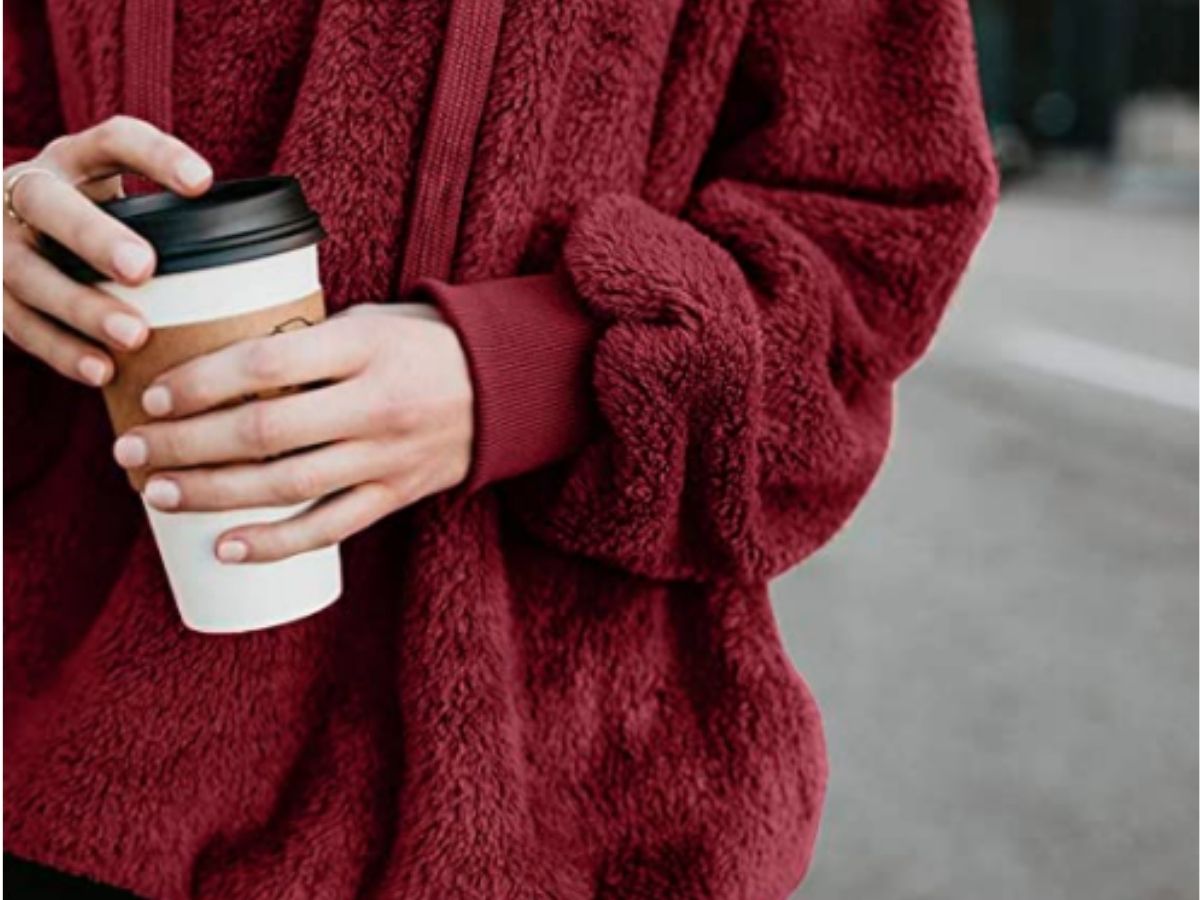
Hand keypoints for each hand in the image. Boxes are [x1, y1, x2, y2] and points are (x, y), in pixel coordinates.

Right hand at [3, 116, 212, 384]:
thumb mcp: (129, 208)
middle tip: (144, 267)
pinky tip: (103, 371)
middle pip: (51, 205)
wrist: (10, 241)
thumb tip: (273, 269)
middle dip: (95, 236)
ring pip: (29, 272)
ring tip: (134, 335)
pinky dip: (61, 349)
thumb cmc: (102, 231)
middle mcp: (27, 194)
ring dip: (82, 305)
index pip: (112, 140)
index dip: (155, 155)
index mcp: (73, 162)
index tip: (204, 183)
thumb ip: (177, 224)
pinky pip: (19, 324)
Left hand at [114, 304, 473, 562]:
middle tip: (131, 450)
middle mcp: (376, 404)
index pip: (266, 362)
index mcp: (365, 347)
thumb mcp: (371, 319)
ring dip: (212, 493)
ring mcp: (388, 457)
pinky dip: (275, 543)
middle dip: (186, 444)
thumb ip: (306, 341)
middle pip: (264, 431)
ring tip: (156, 492)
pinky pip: (330, 528)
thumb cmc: (425, 342)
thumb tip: (220, 362)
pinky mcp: (397, 495)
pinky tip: (224, 545)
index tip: (153, 395)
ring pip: (287, 486)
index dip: (200, 382)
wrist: (508, 385)